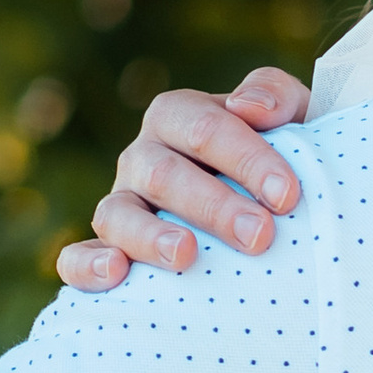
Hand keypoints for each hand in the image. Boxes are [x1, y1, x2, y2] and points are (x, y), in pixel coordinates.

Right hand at [54, 67, 310, 290]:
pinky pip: (76, 259)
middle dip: (214, 206)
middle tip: (260, 236)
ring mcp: (121, 205)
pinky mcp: (108, 251)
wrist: (275, 218)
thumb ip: (278, 97)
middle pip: (164, 175)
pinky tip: (116, 275)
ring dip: (149, 235)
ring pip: (117, 214)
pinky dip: (87, 265)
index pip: (203, 127)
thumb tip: (248, 106)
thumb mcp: (296, 122)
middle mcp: (143, 158)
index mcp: (179, 118)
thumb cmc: (283, 167)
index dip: (246, 158)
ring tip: (185, 255)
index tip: (287, 196)